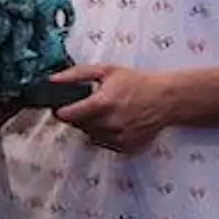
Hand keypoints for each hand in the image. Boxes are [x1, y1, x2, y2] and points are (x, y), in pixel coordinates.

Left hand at [50, 64, 173, 153]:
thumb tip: (53, 80)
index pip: (69, 115)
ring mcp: (119, 137)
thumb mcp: (105, 70)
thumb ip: (76, 74)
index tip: (60, 108)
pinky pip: (105, 143)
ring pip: (91, 135)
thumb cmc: (136, 82)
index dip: (61, 111)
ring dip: (91, 126)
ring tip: (105, 112)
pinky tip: (114, 122)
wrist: (165, 99)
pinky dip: (105, 134)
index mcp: (102, 103)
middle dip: (78, 116)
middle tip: (89, 105)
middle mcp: (110, 124)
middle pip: (79, 126)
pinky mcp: (127, 147)